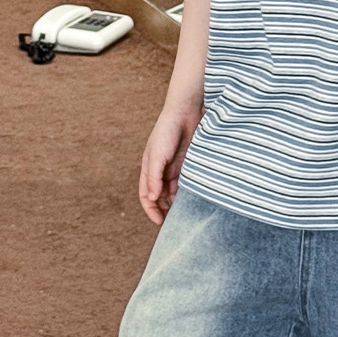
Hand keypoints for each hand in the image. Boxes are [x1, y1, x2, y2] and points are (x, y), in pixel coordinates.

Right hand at [139, 105, 202, 224]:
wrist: (186, 113)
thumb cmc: (167, 131)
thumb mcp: (157, 155)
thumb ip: (154, 177)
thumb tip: (152, 198)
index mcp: (148, 168)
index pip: (146, 195)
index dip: (150, 209)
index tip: (159, 222)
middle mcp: (160, 171)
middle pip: (159, 197)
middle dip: (163, 210)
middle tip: (172, 223)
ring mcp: (173, 169)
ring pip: (172, 193)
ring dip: (175, 204)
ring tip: (183, 215)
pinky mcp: (186, 166)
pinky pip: (184, 185)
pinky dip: (185, 194)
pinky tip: (191, 201)